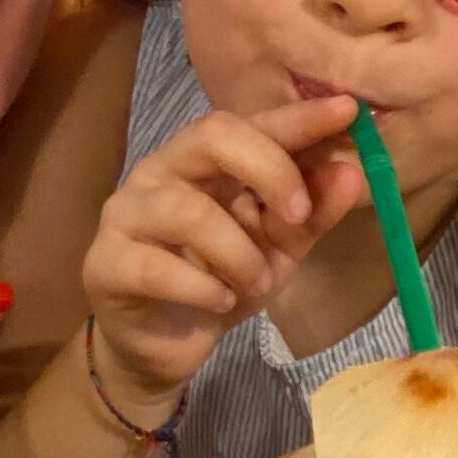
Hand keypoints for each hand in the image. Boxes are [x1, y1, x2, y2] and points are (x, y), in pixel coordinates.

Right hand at [78, 92, 365, 425]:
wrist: (163, 346)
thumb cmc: (219, 283)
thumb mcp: (279, 251)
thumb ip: (311, 214)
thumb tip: (351, 173)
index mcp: (203, 160)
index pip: (250, 122)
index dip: (297, 118)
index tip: (347, 112)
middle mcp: (160, 172)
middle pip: (210, 135)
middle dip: (269, 170)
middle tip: (299, 216)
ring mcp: (126, 214)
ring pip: (188, 211)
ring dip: (239, 253)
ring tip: (257, 282)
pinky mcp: (105, 263)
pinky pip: (156, 267)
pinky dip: (201, 288)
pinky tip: (219, 302)